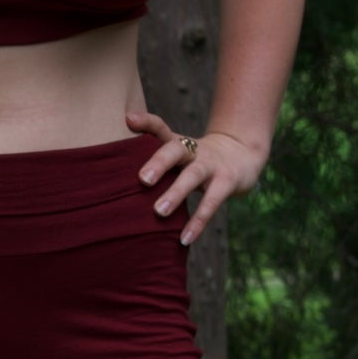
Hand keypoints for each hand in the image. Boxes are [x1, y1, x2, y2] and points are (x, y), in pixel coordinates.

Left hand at [125, 110, 267, 245]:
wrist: (240, 154)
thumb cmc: (196, 157)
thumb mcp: (177, 150)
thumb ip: (151, 152)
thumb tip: (118, 154)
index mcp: (177, 142)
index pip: (160, 127)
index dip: (146, 122)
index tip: (128, 119)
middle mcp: (193, 149)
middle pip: (175, 150)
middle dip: (159, 162)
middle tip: (143, 179)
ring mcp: (211, 164)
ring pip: (192, 176)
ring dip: (176, 193)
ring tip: (158, 211)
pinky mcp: (227, 182)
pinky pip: (212, 203)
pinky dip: (198, 222)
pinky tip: (184, 239)